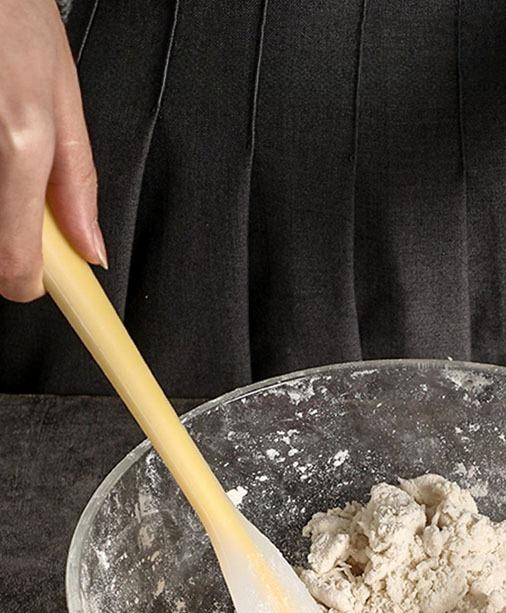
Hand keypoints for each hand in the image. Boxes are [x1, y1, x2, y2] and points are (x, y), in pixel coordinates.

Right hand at [0, 0, 104, 301]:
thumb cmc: (9, 13)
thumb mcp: (62, 93)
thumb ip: (76, 179)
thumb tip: (90, 246)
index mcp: (19, 141)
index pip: (15, 258)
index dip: (25, 282)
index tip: (32, 286)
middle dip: (4, 230)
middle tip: (14, 176)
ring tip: (0, 140)